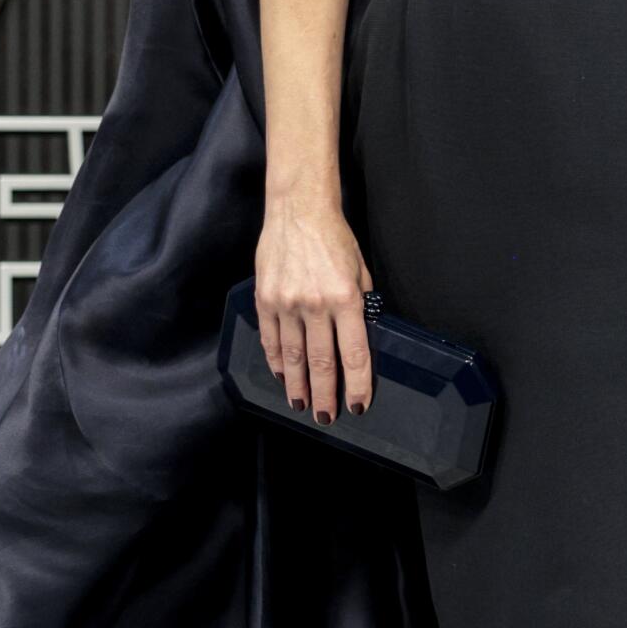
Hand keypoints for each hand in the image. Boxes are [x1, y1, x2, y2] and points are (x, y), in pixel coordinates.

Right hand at [253, 198, 373, 420]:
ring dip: (297, 386)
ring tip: (301, 405)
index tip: (358, 406)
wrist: (298, 210)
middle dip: (325, 395)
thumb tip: (358, 341)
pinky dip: (275, 361)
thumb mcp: (360, 271)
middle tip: (326, 417)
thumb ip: (361, 307)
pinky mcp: (266, 298)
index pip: (354, 354)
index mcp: (346, 298)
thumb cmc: (335, 238)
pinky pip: (271, 339)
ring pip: (292, 357)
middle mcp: (316, 304)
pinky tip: (281, 376)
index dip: (357, 385)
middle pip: (321, 362)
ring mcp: (287, 302)